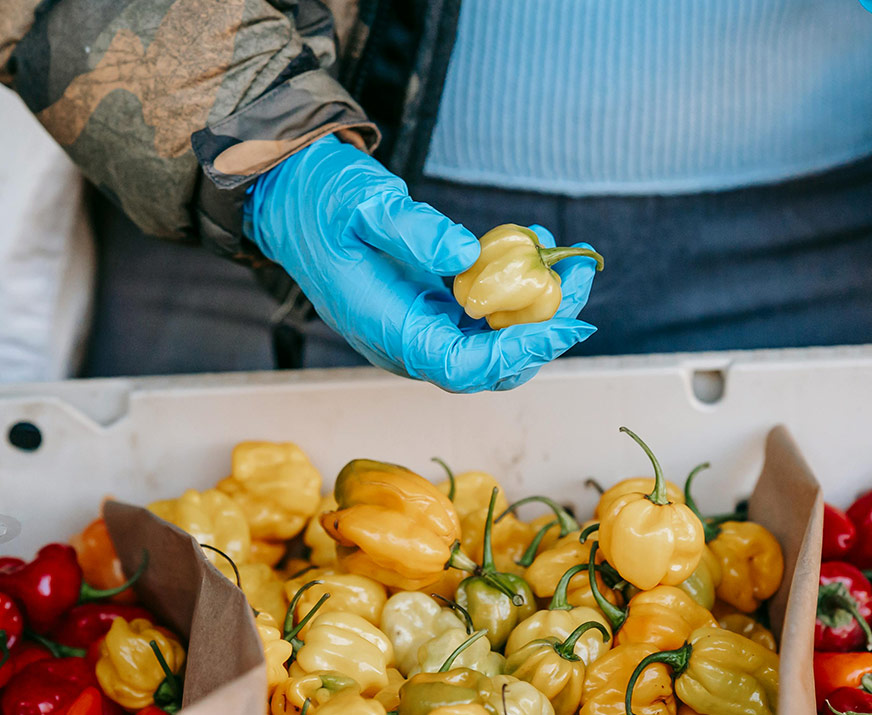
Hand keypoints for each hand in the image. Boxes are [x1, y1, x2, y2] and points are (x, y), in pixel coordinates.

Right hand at [246, 136, 597, 392]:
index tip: (563, 323)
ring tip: (568, 258)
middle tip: (581, 273)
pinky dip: (516, 289)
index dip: (518, 352)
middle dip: (545, 328)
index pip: (462, 365)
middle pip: (490, 362)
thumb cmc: (322, 200)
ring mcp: (419, 326)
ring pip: (494, 340)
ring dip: (539, 308)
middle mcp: (405, 340)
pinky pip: (484, 315)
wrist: (290, 196)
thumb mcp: (364, 204)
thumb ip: (412, 231)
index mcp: (385, 328)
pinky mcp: (429, 307)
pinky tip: (534, 247)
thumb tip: (466, 257)